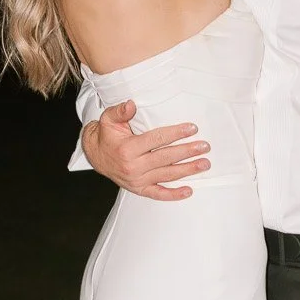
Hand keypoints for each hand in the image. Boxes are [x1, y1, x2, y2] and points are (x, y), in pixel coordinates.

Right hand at [82, 101, 210, 200]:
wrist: (95, 156)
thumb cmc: (106, 135)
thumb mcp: (108, 119)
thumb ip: (120, 111)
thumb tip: (131, 104)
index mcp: (127, 149)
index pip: (156, 140)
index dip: (175, 133)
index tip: (192, 128)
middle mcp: (133, 167)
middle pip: (166, 158)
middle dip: (187, 152)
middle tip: (205, 146)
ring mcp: (137, 180)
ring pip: (166, 176)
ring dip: (187, 170)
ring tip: (204, 164)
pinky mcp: (139, 189)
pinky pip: (158, 194)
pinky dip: (174, 195)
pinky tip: (189, 190)